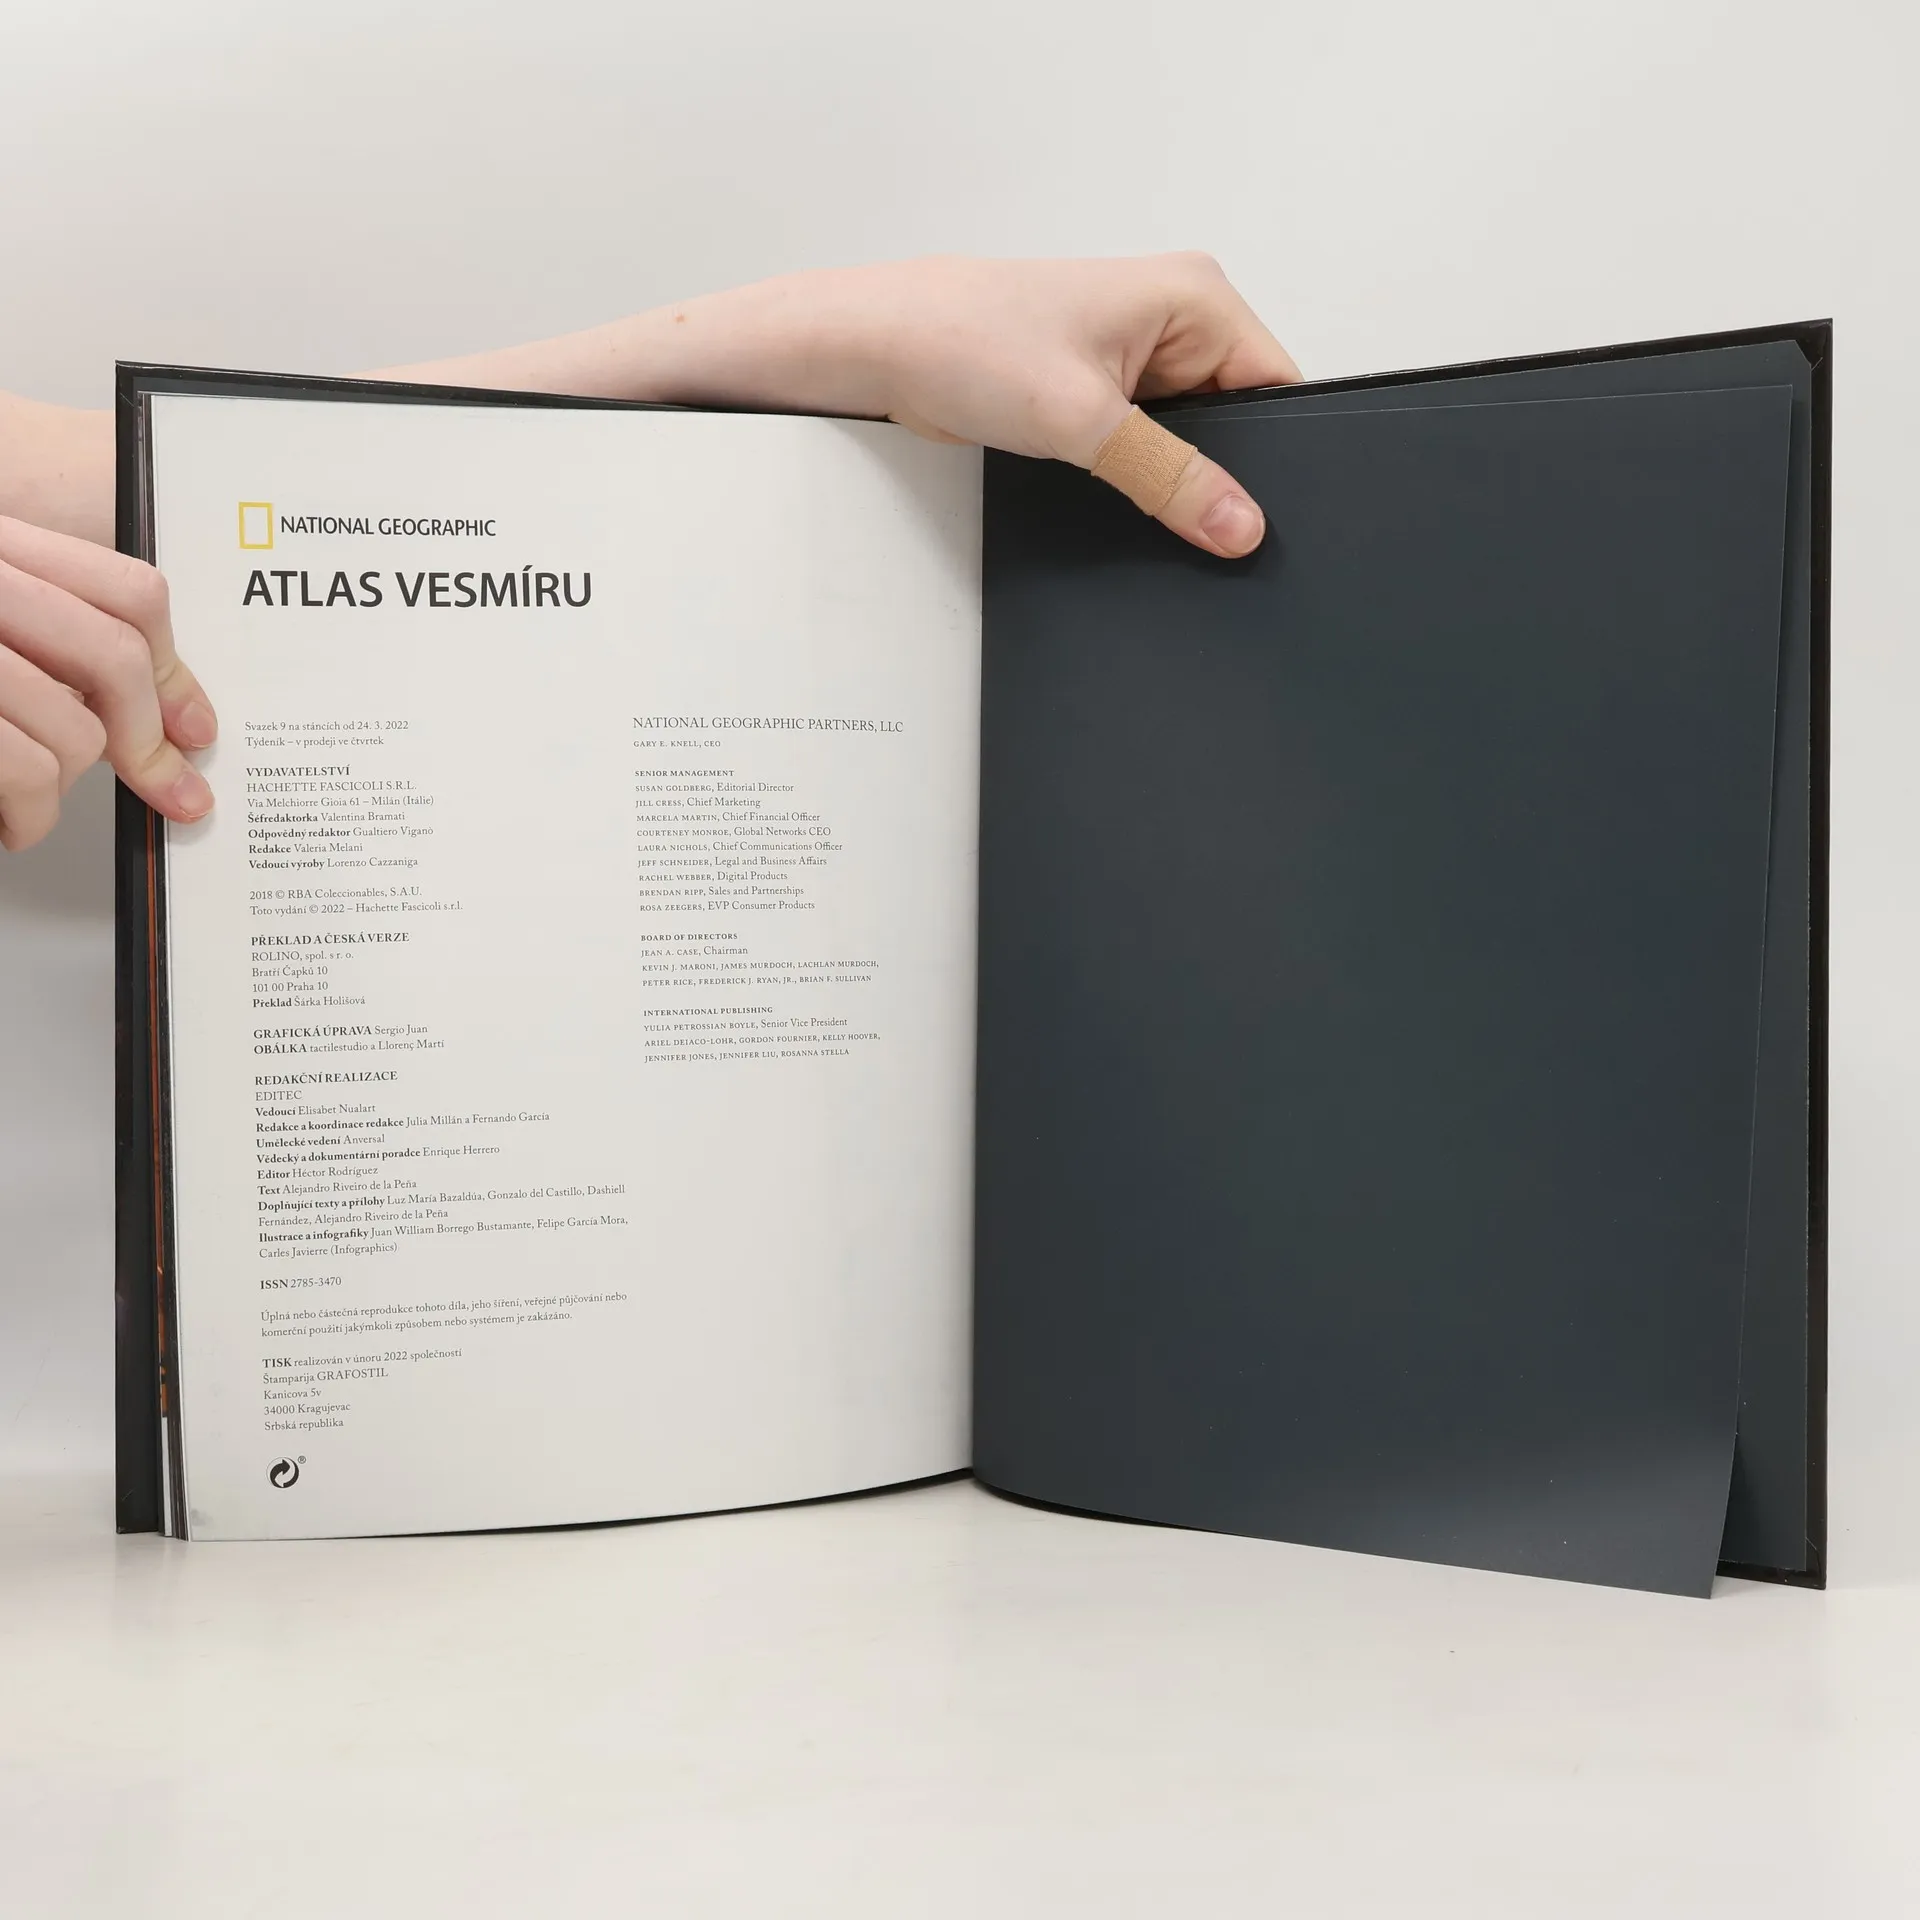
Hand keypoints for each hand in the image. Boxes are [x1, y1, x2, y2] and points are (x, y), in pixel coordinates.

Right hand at [0, 516, 214, 850]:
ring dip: (61, 788)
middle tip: (162, 784)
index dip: (174, 670)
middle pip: (116, 659)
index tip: (195, 727)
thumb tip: (161, 711)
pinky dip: (28, 817)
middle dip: (144, 741)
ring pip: (76, 730)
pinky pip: (26, 772)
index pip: (128, 590)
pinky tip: (12, 822)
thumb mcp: (1, 622)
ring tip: (31, 800)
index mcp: (2, 548)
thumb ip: (57, 639)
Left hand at [854, 254, 1301, 556]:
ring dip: (1167, 474)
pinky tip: (1111, 489)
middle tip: (1182, 507)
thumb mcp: (1083, 421)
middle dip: (1217, 471)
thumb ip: (1170, 479)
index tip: (1258, 514)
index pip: (1277, 384)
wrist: (881, 349)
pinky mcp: (1099, 391)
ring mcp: (1135, 357)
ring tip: (1132, 488)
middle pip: (1238, 418)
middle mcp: (1172, 318)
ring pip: (1190, 439)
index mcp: (1194, 296)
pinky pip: (1146, 446)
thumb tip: (1239, 524)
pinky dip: (1134, 475)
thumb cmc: (964, 340)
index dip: (1274, 454)